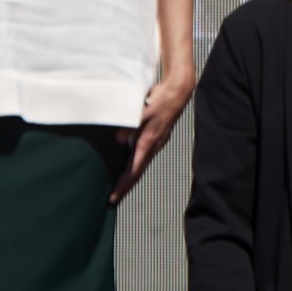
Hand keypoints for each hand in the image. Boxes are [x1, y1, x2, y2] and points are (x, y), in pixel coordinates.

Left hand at [119, 72, 195, 201]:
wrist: (179, 91)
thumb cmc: (162, 99)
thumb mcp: (142, 111)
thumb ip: (128, 125)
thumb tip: (118, 139)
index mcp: (149, 142)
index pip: (133, 170)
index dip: (122, 186)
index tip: (112, 198)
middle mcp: (154, 146)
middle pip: (138, 172)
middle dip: (125, 187)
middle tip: (113, 199)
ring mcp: (157, 142)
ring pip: (141, 165)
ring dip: (130, 177)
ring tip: (119, 187)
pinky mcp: (158, 137)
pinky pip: (144, 156)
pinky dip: (135, 165)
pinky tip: (130, 164)